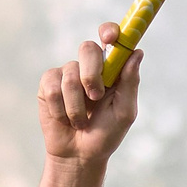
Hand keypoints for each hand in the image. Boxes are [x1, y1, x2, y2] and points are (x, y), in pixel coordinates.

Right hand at [36, 23, 141, 166]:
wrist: (78, 155)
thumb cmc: (106, 134)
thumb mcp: (124, 112)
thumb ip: (130, 82)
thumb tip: (137, 52)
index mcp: (111, 69)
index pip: (111, 38)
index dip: (110, 31)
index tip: (110, 37)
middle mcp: (89, 66)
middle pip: (87, 48)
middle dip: (91, 74)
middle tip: (96, 97)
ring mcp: (67, 74)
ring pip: (70, 75)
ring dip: (77, 105)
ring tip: (80, 122)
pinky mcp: (48, 85)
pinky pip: (53, 87)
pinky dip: (60, 109)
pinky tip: (64, 119)